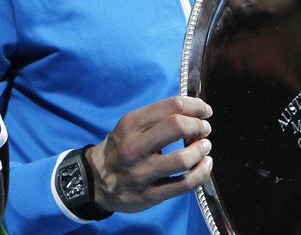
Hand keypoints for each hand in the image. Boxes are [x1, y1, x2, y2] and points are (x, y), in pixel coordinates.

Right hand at [86, 96, 213, 212]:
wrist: (96, 181)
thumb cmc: (121, 148)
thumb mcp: (129, 127)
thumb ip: (158, 118)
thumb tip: (195, 112)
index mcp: (130, 124)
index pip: (171, 107)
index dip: (195, 106)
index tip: (204, 111)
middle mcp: (134, 147)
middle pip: (177, 127)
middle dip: (199, 126)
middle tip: (204, 129)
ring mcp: (141, 173)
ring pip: (183, 159)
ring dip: (201, 150)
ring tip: (204, 147)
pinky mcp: (150, 195)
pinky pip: (185, 184)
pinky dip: (202, 172)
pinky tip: (205, 165)